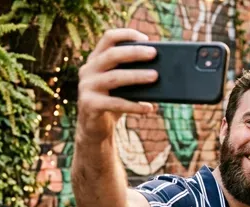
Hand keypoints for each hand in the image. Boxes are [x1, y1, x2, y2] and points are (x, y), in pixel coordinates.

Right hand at [76, 28, 157, 145]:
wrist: (94, 129)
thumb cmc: (112, 102)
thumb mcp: (121, 85)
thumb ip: (132, 74)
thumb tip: (162, 71)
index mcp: (96, 60)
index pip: (108, 38)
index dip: (127, 35)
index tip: (147, 38)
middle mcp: (88, 70)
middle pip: (112, 55)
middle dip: (134, 52)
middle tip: (154, 53)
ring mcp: (86, 87)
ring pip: (114, 78)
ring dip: (137, 76)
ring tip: (155, 76)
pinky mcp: (89, 104)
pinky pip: (115, 103)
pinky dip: (134, 106)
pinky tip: (149, 108)